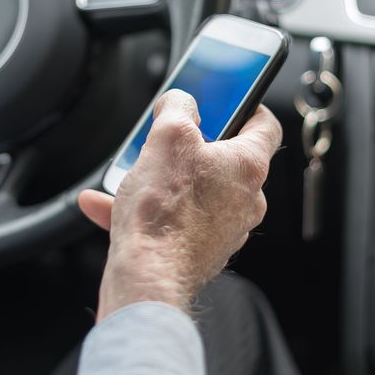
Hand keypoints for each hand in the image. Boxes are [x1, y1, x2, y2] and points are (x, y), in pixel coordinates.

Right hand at [78, 90, 282, 320]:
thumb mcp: (167, 136)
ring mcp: (224, 230)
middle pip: (226, 161)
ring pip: (195, 192)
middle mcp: (245, 201)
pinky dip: (146, 210)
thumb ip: (177, 107)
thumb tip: (180, 101)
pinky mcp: (200, 251)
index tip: (233, 99)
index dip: (250, 106)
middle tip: (168, 137)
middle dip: (193, 147)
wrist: (148, 275)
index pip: (266, 126)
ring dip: (162, 179)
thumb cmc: (165, 211)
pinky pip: (174, 221)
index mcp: (248, 167)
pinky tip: (108, 205)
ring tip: (130, 173)